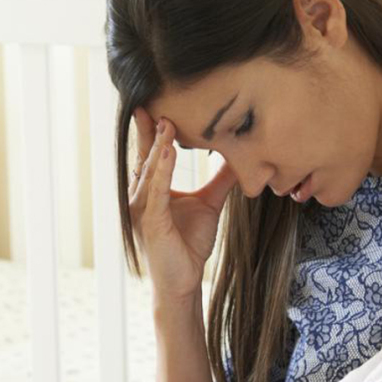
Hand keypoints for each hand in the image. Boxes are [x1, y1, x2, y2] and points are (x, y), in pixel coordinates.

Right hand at [129, 107, 237, 299]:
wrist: (184, 282)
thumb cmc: (189, 245)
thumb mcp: (209, 204)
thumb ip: (221, 179)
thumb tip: (240, 158)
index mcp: (150, 189)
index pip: (150, 152)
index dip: (153, 128)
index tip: (160, 101)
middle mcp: (140, 195)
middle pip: (144, 155)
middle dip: (149, 128)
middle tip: (155, 99)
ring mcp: (142, 208)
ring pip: (149, 169)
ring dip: (157, 145)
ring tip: (166, 120)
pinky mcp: (151, 221)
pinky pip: (157, 190)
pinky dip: (162, 169)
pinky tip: (168, 151)